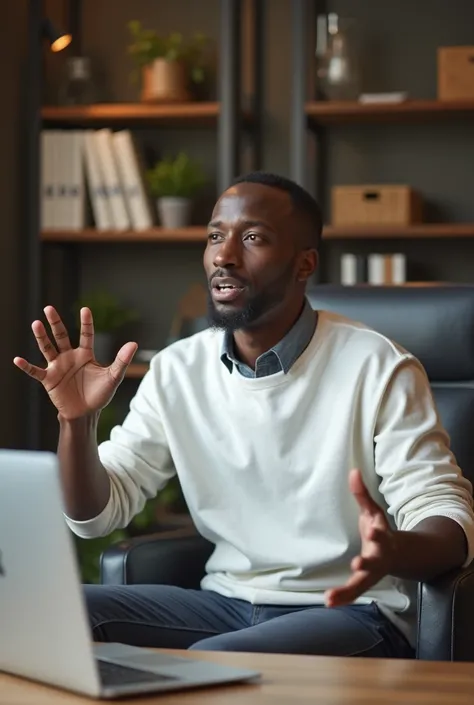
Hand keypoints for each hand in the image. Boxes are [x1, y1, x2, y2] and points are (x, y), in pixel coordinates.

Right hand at [14, 306, 137, 419]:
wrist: (86, 413)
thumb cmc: (100, 394)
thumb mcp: (113, 377)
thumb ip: (122, 361)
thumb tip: (134, 344)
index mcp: (85, 354)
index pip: (85, 335)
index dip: (86, 323)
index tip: (85, 309)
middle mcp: (69, 357)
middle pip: (61, 336)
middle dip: (55, 323)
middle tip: (49, 308)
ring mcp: (57, 367)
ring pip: (47, 348)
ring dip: (41, 337)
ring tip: (36, 324)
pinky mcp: (49, 379)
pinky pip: (35, 371)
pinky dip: (26, 367)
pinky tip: (18, 360)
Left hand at [325, 468, 395, 607]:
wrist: (396, 554)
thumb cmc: (379, 530)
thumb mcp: (372, 511)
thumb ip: (362, 494)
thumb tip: (353, 471)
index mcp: (382, 538)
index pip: (381, 535)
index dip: (378, 533)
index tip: (373, 531)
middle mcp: (379, 558)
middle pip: (373, 562)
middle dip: (366, 564)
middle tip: (357, 564)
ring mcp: (372, 572)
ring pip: (362, 583)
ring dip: (348, 590)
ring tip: (331, 597)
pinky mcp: (363, 582)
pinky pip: (353, 592)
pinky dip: (343, 597)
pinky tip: (328, 602)